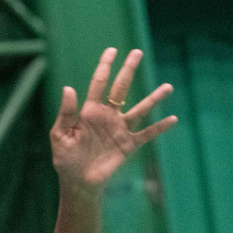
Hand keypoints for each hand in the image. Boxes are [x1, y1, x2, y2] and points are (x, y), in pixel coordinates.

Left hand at [50, 48, 175, 190]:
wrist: (78, 182)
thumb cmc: (65, 158)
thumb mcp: (60, 135)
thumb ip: (66, 113)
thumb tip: (68, 88)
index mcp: (89, 111)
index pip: (98, 83)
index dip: (104, 66)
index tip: (112, 50)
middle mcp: (107, 116)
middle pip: (120, 88)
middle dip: (128, 70)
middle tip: (137, 52)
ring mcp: (120, 130)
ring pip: (140, 109)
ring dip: (153, 98)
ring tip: (168, 87)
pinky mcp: (128, 145)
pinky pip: (146, 134)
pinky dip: (159, 127)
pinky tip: (172, 119)